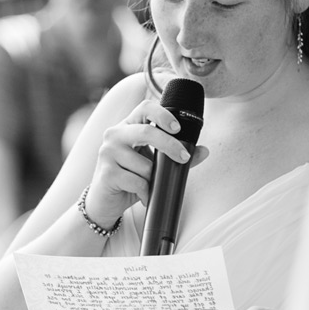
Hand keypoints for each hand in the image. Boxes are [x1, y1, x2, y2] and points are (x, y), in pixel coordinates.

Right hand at [88, 98, 204, 225]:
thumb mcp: (152, 164)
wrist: (104, 202)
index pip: (145, 108)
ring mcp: (107, 153)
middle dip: (170, 145)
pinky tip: (143, 195)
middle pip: (146, 131)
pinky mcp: (107, 173)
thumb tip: (204, 151)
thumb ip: (175, 155)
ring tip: (150, 185)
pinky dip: (146, 192)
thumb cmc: (129, 178)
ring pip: (144, 164)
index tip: (177, 128)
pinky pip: (137, 181)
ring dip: (154, 178)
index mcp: (127, 127)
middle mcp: (114, 135)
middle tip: (183, 157)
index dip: (163, 114)